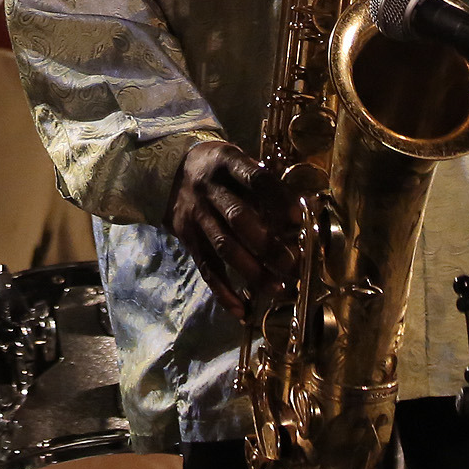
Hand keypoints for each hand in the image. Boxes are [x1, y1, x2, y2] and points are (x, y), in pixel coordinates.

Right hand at [171, 137, 293, 317]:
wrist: (169, 169)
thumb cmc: (219, 167)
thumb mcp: (236, 159)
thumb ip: (262, 182)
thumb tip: (299, 213)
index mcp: (227, 163)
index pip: (255, 179)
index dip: (277, 198)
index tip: (298, 219)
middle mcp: (209, 189)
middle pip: (238, 218)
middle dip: (267, 244)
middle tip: (292, 264)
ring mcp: (197, 215)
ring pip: (225, 247)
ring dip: (252, 271)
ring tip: (278, 288)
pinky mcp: (188, 238)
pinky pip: (206, 267)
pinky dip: (223, 291)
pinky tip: (241, 309)